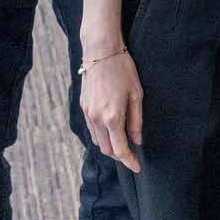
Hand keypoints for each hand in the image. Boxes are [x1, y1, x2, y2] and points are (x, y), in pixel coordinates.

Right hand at [80, 46, 143, 172]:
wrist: (101, 52)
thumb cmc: (123, 70)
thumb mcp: (136, 94)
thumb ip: (136, 120)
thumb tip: (137, 140)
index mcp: (112, 117)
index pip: (120, 149)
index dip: (129, 161)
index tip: (137, 167)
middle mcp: (96, 119)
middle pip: (107, 149)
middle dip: (119, 155)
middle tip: (132, 154)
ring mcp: (87, 114)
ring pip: (98, 140)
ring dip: (110, 145)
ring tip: (123, 142)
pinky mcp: (82, 107)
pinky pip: (92, 129)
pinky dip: (102, 134)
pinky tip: (111, 129)